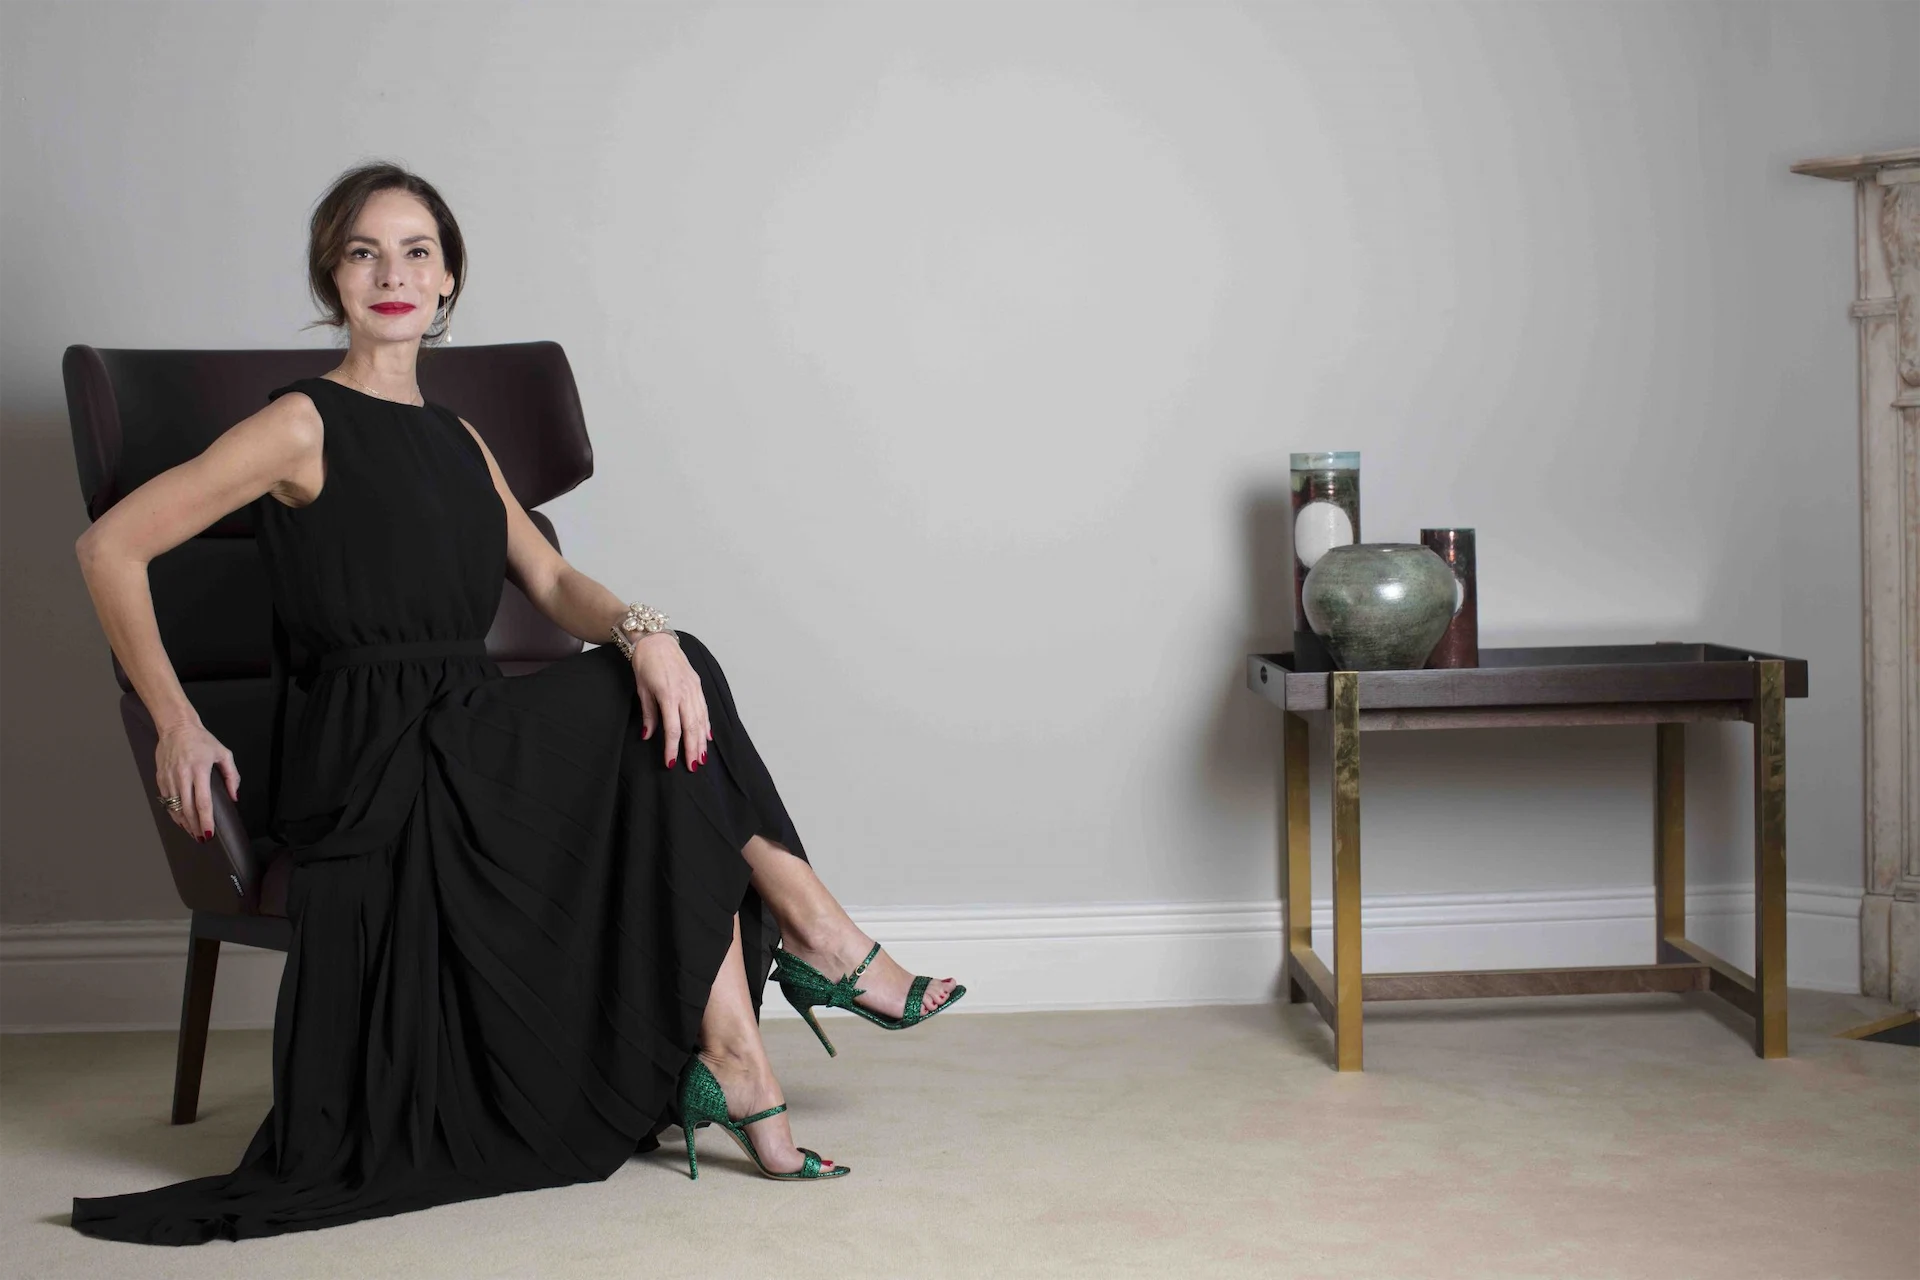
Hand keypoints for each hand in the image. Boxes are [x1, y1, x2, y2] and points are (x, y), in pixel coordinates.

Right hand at [154, 721, 238, 842]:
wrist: (176, 727)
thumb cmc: (201, 740)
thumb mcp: (223, 754)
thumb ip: (231, 776)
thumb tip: (234, 796)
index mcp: (199, 770)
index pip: (203, 802)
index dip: (205, 820)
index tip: (209, 833)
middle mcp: (182, 775)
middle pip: (187, 809)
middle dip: (195, 826)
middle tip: (202, 838)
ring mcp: (169, 777)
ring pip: (175, 807)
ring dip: (184, 822)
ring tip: (192, 832)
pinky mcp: (160, 778)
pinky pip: (166, 801)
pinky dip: (173, 813)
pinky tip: (180, 820)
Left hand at [630, 634, 709, 769]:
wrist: (655, 640)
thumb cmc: (645, 664)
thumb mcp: (642, 690)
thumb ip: (648, 714)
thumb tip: (648, 735)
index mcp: (668, 695)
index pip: (673, 728)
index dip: (672, 747)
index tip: (670, 762)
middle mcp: (685, 693)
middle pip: (691, 727)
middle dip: (692, 749)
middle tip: (693, 767)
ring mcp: (694, 688)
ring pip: (701, 720)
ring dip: (702, 741)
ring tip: (702, 758)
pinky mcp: (697, 685)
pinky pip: (704, 709)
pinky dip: (707, 724)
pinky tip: (707, 737)